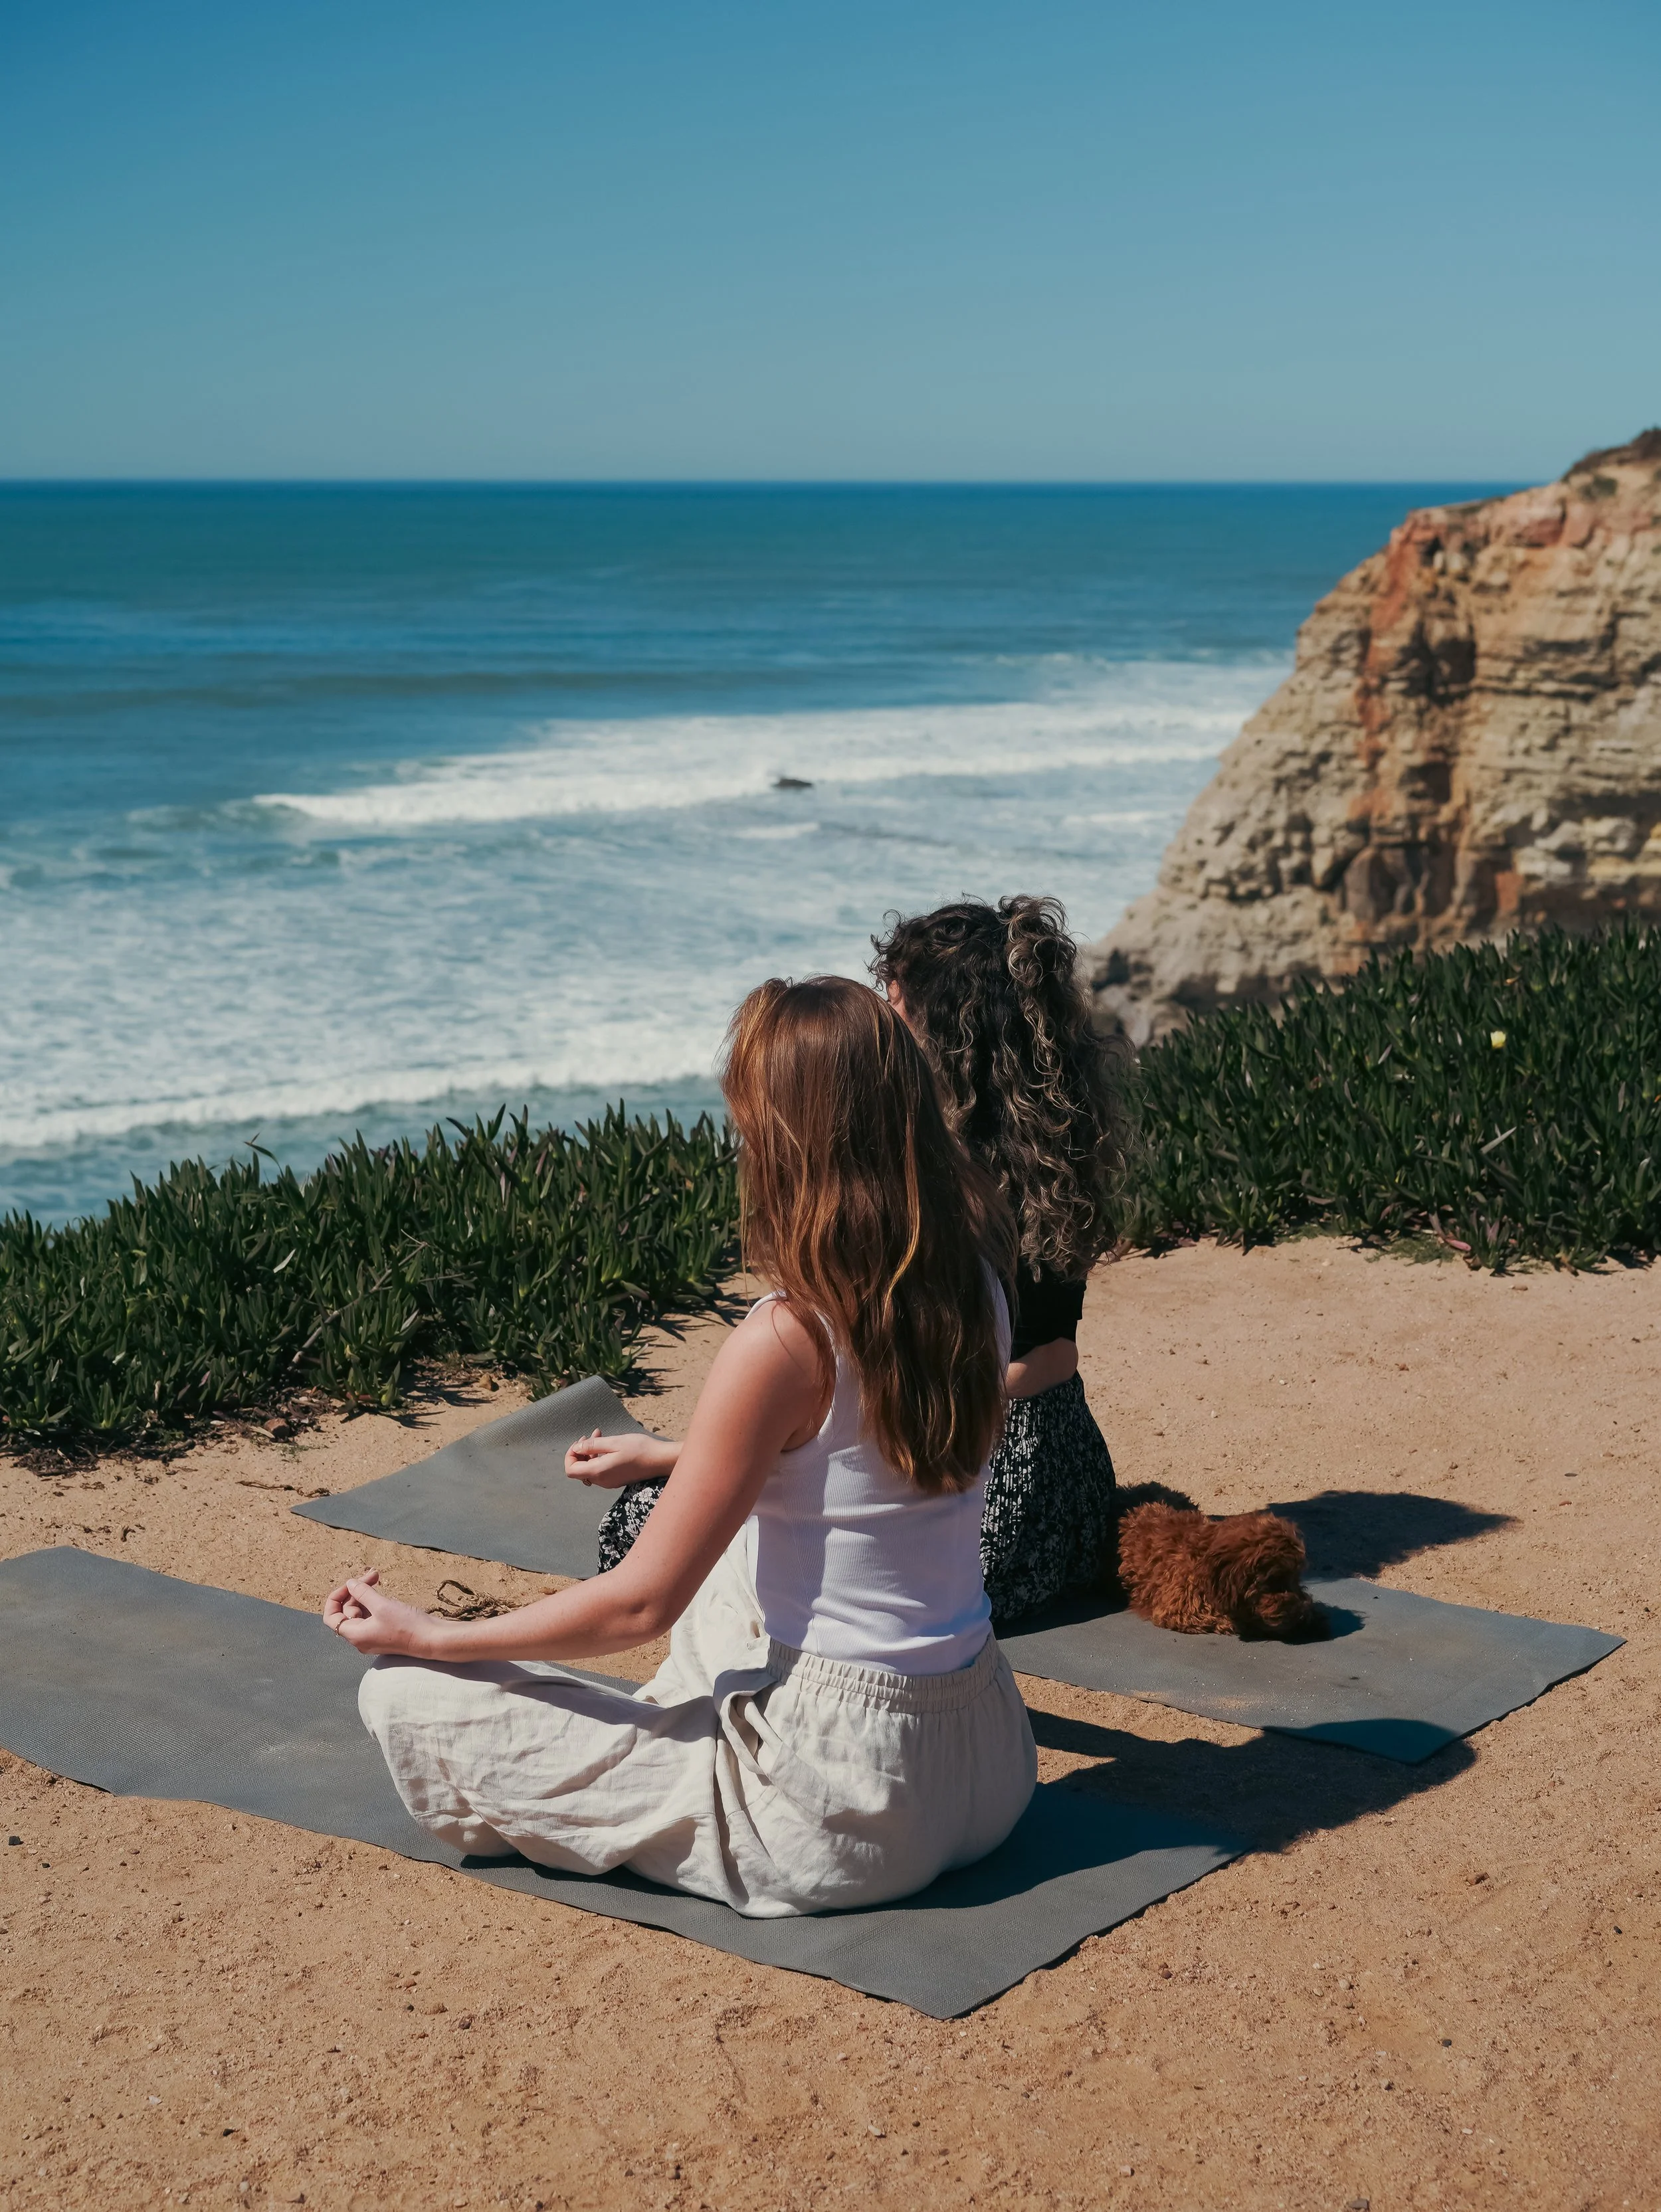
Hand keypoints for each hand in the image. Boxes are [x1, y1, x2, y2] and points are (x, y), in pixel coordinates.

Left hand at [322, 1567, 447, 1657]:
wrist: (431, 1639)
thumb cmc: (406, 1625)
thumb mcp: (382, 1605)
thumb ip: (363, 1593)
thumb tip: (350, 1584)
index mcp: (355, 1635)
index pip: (331, 1617)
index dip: (336, 1598)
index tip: (350, 1584)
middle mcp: (360, 1638)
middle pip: (348, 1611)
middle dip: (357, 1590)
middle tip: (373, 1574)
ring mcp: (372, 1636)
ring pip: (361, 1612)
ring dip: (367, 1594)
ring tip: (377, 1578)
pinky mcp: (384, 1633)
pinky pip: (371, 1616)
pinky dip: (374, 1602)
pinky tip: (384, 1592)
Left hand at [564, 1427, 676, 1487]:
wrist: (659, 1460)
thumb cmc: (639, 1449)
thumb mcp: (614, 1442)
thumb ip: (592, 1446)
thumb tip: (576, 1449)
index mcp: (599, 1472)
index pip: (571, 1470)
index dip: (570, 1455)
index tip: (580, 1441)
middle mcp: (602, 1480)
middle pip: (579, 1469)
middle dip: (581, 1451)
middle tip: (591, 1434)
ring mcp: (609, 1482)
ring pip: (589, 1468)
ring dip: (590, 1452)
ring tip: (599, 1435)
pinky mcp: (616, 1479)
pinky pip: (600, 1470)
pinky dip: (599, 1457)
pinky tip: (607, 1445)